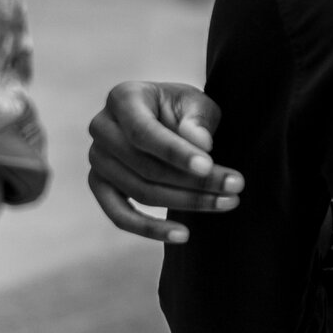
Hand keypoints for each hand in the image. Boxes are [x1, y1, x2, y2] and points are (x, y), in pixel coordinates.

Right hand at [87, 80, 238, 242]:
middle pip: (145, 167)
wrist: (168, 118)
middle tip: (236, 186)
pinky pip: (119, 215)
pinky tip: (183, 235)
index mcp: (122, 98)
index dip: (176, 152)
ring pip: (140, 192)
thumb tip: (200, 143)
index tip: (209, 166)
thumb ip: (198, 119)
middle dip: (194, 182)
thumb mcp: (197, 103)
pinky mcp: (99, 185)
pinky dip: (150, 229)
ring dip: (186, 203)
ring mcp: (96, 159)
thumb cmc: (184, 109)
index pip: (144, 132)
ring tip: (227, 203)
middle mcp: (102, 128)